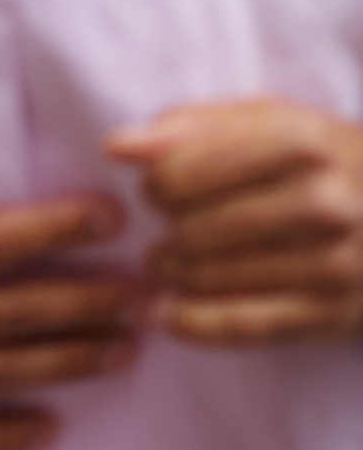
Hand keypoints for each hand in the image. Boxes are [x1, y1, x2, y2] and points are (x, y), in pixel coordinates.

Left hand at [111, 97, 362, 347]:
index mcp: (300, 143)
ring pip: (209, 277)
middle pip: (191, 229)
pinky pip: (241, 326)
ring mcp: (332, 264)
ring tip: (173, 262)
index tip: (159, 190)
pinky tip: (167, 313)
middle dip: (166, 231)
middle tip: (170, 230)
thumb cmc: (327, 162)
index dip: (155, 185)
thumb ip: (194, 126)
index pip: (182, 173)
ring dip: (173, 273)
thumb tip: (117, 146)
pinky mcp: (333, 314)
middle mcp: (321, 204)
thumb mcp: (275, 123)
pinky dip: (191, 324)